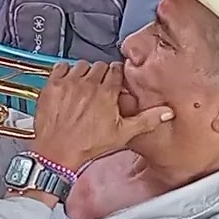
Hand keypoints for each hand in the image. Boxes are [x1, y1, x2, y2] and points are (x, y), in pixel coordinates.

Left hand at [32, 62, 174, 171]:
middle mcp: (87, 84)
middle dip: (101, 74)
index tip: (115, 81)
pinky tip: (67, 84)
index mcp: (106, 93)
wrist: (56, 152)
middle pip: (99, 66)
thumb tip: (166, 112)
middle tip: (99, 87)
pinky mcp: (52, 85)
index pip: (116, 70)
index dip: (116, 75)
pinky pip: (61, 67)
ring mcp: (68, 83)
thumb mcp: (122, 135)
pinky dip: (65, 72)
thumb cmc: (87, 145)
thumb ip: (146, 120)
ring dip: (84, 73)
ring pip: (81, 65)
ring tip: (83, 87)